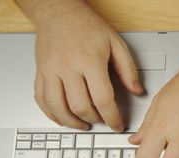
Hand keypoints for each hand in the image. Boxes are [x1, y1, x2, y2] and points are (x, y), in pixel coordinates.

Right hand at [32, 1, 142, 129]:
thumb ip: (128, 69)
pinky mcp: (40, 72)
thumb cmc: (87, 26)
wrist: (58, 12)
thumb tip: (138, 90)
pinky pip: (41, 99)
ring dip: (72, 122)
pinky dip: (51, 114)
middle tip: (103, 121)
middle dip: (94, 120)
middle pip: (80, 106)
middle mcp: (67, 67)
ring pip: (58, 107)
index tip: (117, 125)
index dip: (112, 116)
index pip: (102, 98)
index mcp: (89, 61)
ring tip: (84, 125)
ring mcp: (51, 71)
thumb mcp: (116, 43)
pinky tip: (62, 118)